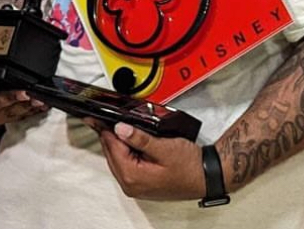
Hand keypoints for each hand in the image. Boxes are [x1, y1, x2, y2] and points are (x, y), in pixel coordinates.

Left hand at [91, 120, 205, 200]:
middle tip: (108, 118)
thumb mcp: (164, 147)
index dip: (105, 129)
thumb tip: (120, 129)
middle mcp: (130, 184)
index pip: (112, 147)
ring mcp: (135, 186)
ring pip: (118, 159)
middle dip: (110, 135)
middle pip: (111, 154)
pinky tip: (131, 141)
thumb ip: (140, 138)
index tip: (97, 117)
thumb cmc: (190, 166)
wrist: (207, 176)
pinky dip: (126, 152)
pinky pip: (126, 164)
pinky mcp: (141, 184)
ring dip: (118, 143)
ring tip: (120, 127)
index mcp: (132, 176)